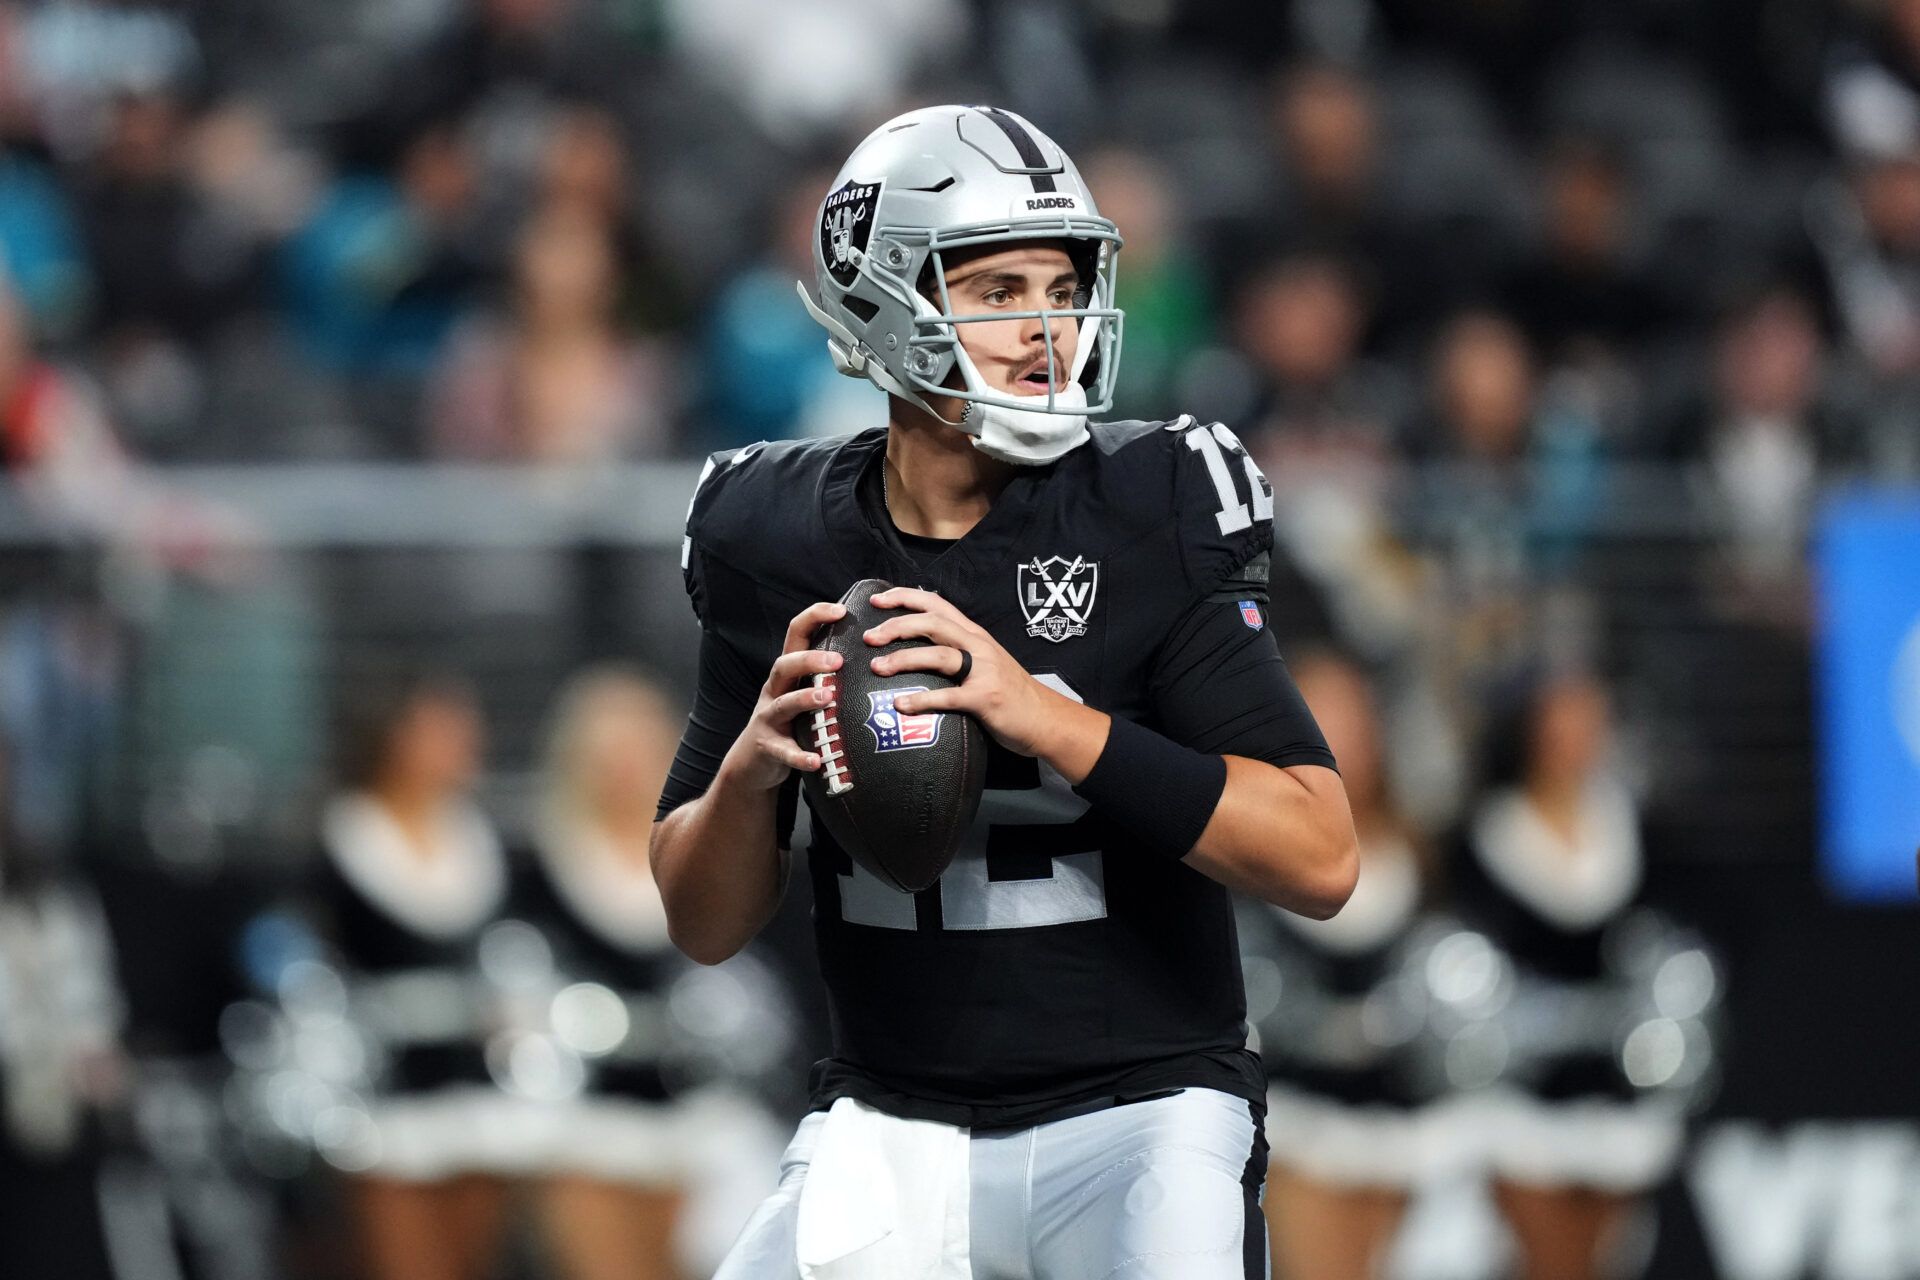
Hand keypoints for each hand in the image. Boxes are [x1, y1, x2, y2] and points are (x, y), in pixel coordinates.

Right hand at [723, 601, 846, 790]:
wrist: (754, 762)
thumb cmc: (792, 722)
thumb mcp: (805, 692)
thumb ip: (830, 675)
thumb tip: (877, 654)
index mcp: (788, 672)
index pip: (796, 634)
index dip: (815, 617)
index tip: (842, 610)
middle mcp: (775, 690)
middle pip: (785, 664)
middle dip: (809, 659)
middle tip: (838, 660)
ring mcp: (768, 718)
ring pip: (782, 704)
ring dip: (803, 699)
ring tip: (827, 698)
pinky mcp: (768, 748)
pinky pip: (783, 752)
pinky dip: (799, 756)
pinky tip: (816, 760)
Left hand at [862, 586, 1062, 757]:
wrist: (1045, 718)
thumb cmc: (1009, 692)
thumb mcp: (984, 660)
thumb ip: (957, 649)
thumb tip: (918, 645)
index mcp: (974, 634)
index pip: (936, 603)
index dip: (904, 597)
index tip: (876, 600)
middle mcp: (978, 645)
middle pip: (932, 622)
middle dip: (896, 626)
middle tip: (869, 637)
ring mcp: (983, 671)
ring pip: (938, 654)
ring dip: (903, 659)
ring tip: (876, 667)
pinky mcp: (985, 698)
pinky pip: (948, 696)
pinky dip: (921, 700)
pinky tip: (900, 704)